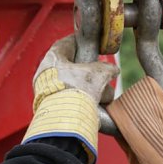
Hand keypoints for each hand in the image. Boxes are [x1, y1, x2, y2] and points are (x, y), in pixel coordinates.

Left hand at [23, 35, 118, 163]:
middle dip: (93, 74)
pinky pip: (75, 101)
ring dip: (93, 91)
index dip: (80, 41)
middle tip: (103, 76)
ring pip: (78, 86)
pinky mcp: (56, 108)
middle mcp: (49, 75)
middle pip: (75, 68)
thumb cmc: (77, 92)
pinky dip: (87, 103)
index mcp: (53, 59)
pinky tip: (96, 108)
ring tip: (102, 97)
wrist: (64, 122)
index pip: (66, 44)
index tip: (91, 42)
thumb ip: (107, 69)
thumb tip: (113, 70)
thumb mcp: (98, 74)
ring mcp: (51, 93)